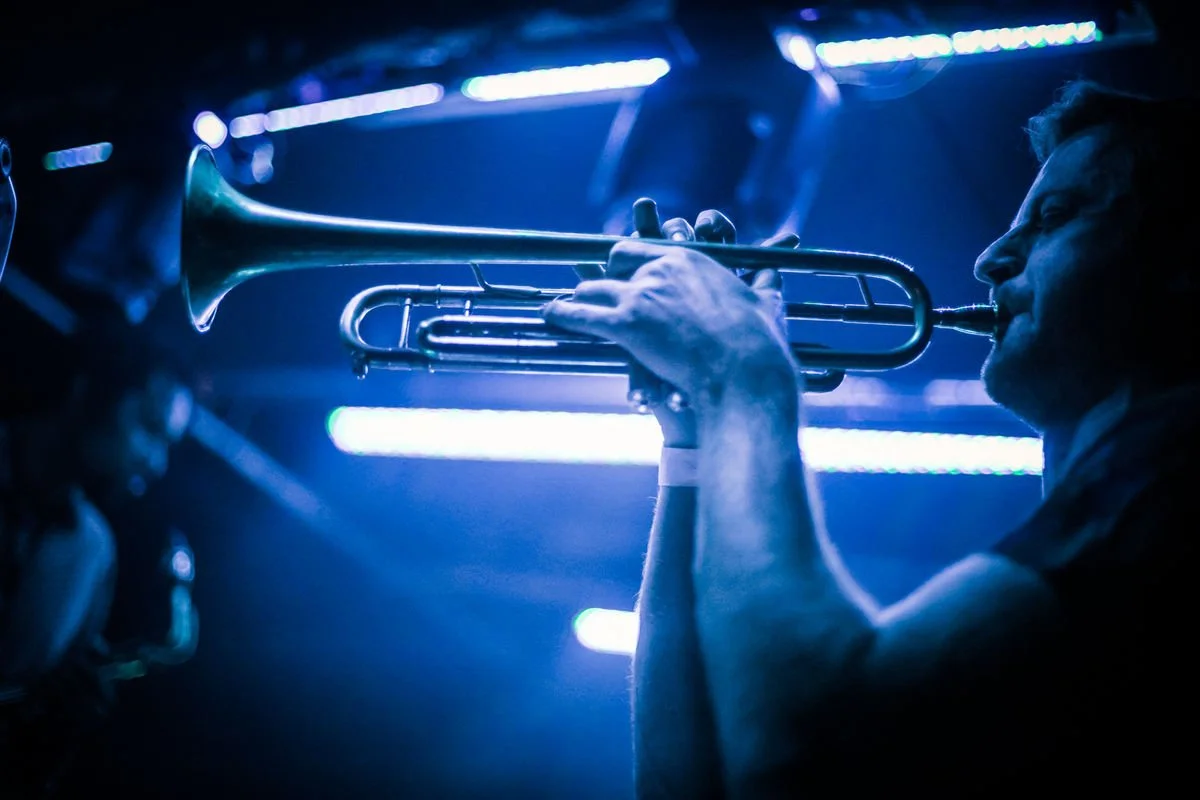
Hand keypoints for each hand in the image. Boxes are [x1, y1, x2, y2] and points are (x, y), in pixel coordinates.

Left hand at [543, 199, 799, 413]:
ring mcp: (641, 294)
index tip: (625, 274)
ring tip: (566, 309)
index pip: (647, 247)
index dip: (630, 261)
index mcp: (693, 259)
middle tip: (596, 293)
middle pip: (616, 261)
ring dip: (581, 299)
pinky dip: (561, 315)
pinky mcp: (625, 323)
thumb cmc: (759, 343)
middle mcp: (663, 268)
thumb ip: (764, 284)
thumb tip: (773, 273)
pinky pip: (580, 314)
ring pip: (595, 288)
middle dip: (605, 278)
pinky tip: (550, 317)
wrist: (745, 374)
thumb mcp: (767, 303)